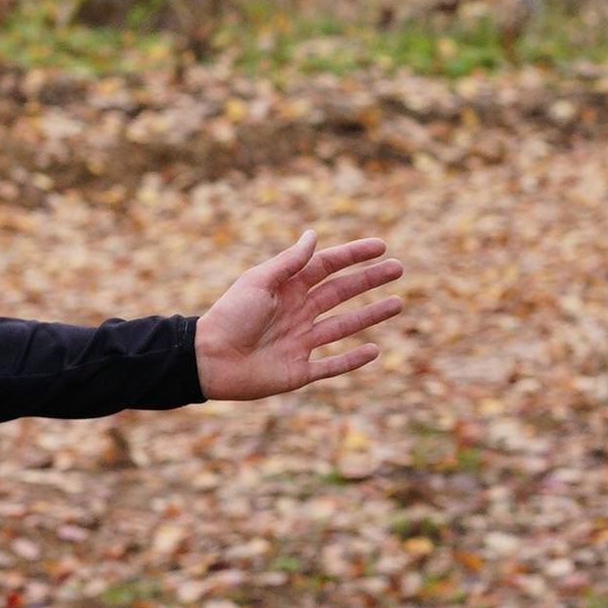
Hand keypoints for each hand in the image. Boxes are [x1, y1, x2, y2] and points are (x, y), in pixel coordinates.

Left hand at [195, 229, 403, 400]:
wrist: (207, 360)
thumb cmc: (229, 317)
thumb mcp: (258, 282)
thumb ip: (288, 263)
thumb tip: (313, 236)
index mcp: (287, 289)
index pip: (327, 266)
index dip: (353, 255)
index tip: (381, 246)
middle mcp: (298, 313)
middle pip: (341, 292)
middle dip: (370, 280)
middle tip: (399, 269)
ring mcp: (300, 342)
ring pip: (344, 326)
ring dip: (371, 315)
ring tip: (398, 304)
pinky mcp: (299, 371)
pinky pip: (332, 365)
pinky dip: (353, 360)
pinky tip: (375, 350)